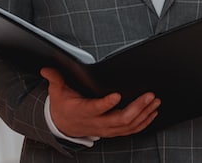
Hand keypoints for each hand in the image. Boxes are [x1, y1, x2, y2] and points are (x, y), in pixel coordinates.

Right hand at [41, 67, 159, 138]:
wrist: (63, 125)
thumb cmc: (62, 105)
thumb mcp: (56, 92)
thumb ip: (55, 79)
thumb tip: (46, 69)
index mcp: (83, 111)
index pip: (95, 109)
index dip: (106, 104)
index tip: (117, 95)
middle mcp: (97, 123)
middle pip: (119, 119)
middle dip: (137, 107)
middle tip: (149, 95)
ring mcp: (106, 129)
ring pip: (128, 125)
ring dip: (144, 114)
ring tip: (155, 101)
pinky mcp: (113, 131)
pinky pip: (131, 130)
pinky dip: (144, 122)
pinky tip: (153, 112)